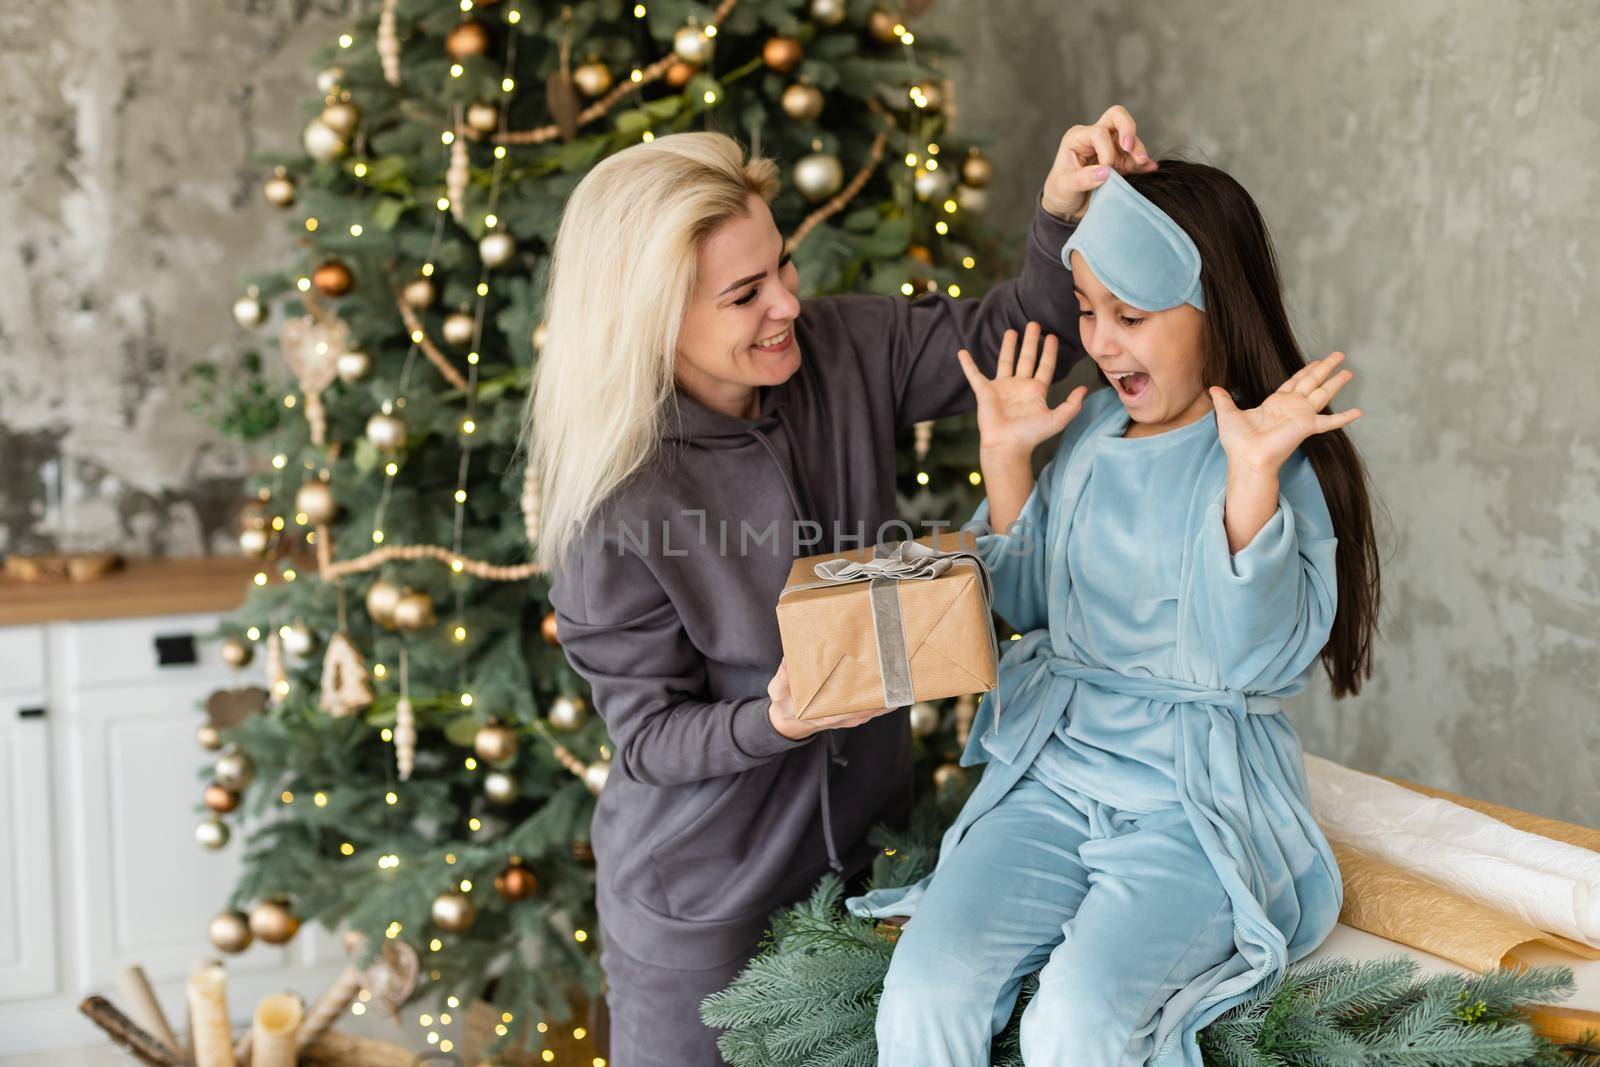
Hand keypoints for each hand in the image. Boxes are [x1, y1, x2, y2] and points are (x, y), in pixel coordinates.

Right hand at [767, 658, 897, 739]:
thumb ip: (783, 678)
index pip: (859, 703)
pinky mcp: (855, 713)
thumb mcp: (778, 692)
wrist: (790, 722)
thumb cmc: (786, 705)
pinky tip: (900, 683)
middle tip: (901, 663)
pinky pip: (878, 707)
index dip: (876, 692)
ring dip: (892, 690)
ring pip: (880, 705)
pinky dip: (889, 697)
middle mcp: (846, 716)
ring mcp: (853, 716)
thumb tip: (787, 660)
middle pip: (875, 702)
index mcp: (829, 712)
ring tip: (906, 669)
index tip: (887, 675)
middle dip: (889, 686)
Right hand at [958, 321, 1088, 460]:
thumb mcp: (1056, 420)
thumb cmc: (1030, 435)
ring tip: (1011, 331)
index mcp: (1036, 391)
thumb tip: (1084, 389)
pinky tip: (962, 352)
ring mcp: (1002, 388)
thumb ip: (1071, 405)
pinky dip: (968, 364)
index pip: (1045, 366)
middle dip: (1030, 342)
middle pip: (1026, 359)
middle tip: (1034, 324)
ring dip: (1008, 347)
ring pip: (1005, 362)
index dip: (1049, 352)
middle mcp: (1019, 386)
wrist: (1007, 446)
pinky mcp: (985, 392)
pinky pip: (974, 375)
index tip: (1051, 336)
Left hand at [1040, 104, 1157, 221]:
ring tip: (1143, 163)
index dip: (1107, 151)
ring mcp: (1110, 148)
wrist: (1066, 207)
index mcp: (1077, 138)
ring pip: (1130, 137)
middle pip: (1116, 117)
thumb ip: (1082, 179)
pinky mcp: (1120, 161)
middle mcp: (1094, 138)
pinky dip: (1144, 163)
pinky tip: (1150, 168)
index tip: (1106, 171)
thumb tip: (1106, 172)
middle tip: (1130, 148)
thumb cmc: (1060, 193)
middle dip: (1128, 129)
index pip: (1100, 133)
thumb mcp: (1064, 187)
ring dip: (1138, 149)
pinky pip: (1135, 157)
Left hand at [1212, 352, 1363, 475]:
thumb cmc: (1238, 442)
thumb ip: (1224, 399)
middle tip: (1339, 354)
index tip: (1317, 360)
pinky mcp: (1307, 426)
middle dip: (1325, 368)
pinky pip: (1330, 421)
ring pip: (1323, 394)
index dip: (1306, 370)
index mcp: (1276, 403)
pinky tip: (1359, 412)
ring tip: (1349, 372)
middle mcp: (1292, 407)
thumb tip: (1212, 387)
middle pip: (1312, 381)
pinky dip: (1344, 417)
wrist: (1246, 458)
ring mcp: (1301, 416)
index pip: (1294, 382)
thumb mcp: (1227, 414)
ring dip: (1336, 383)